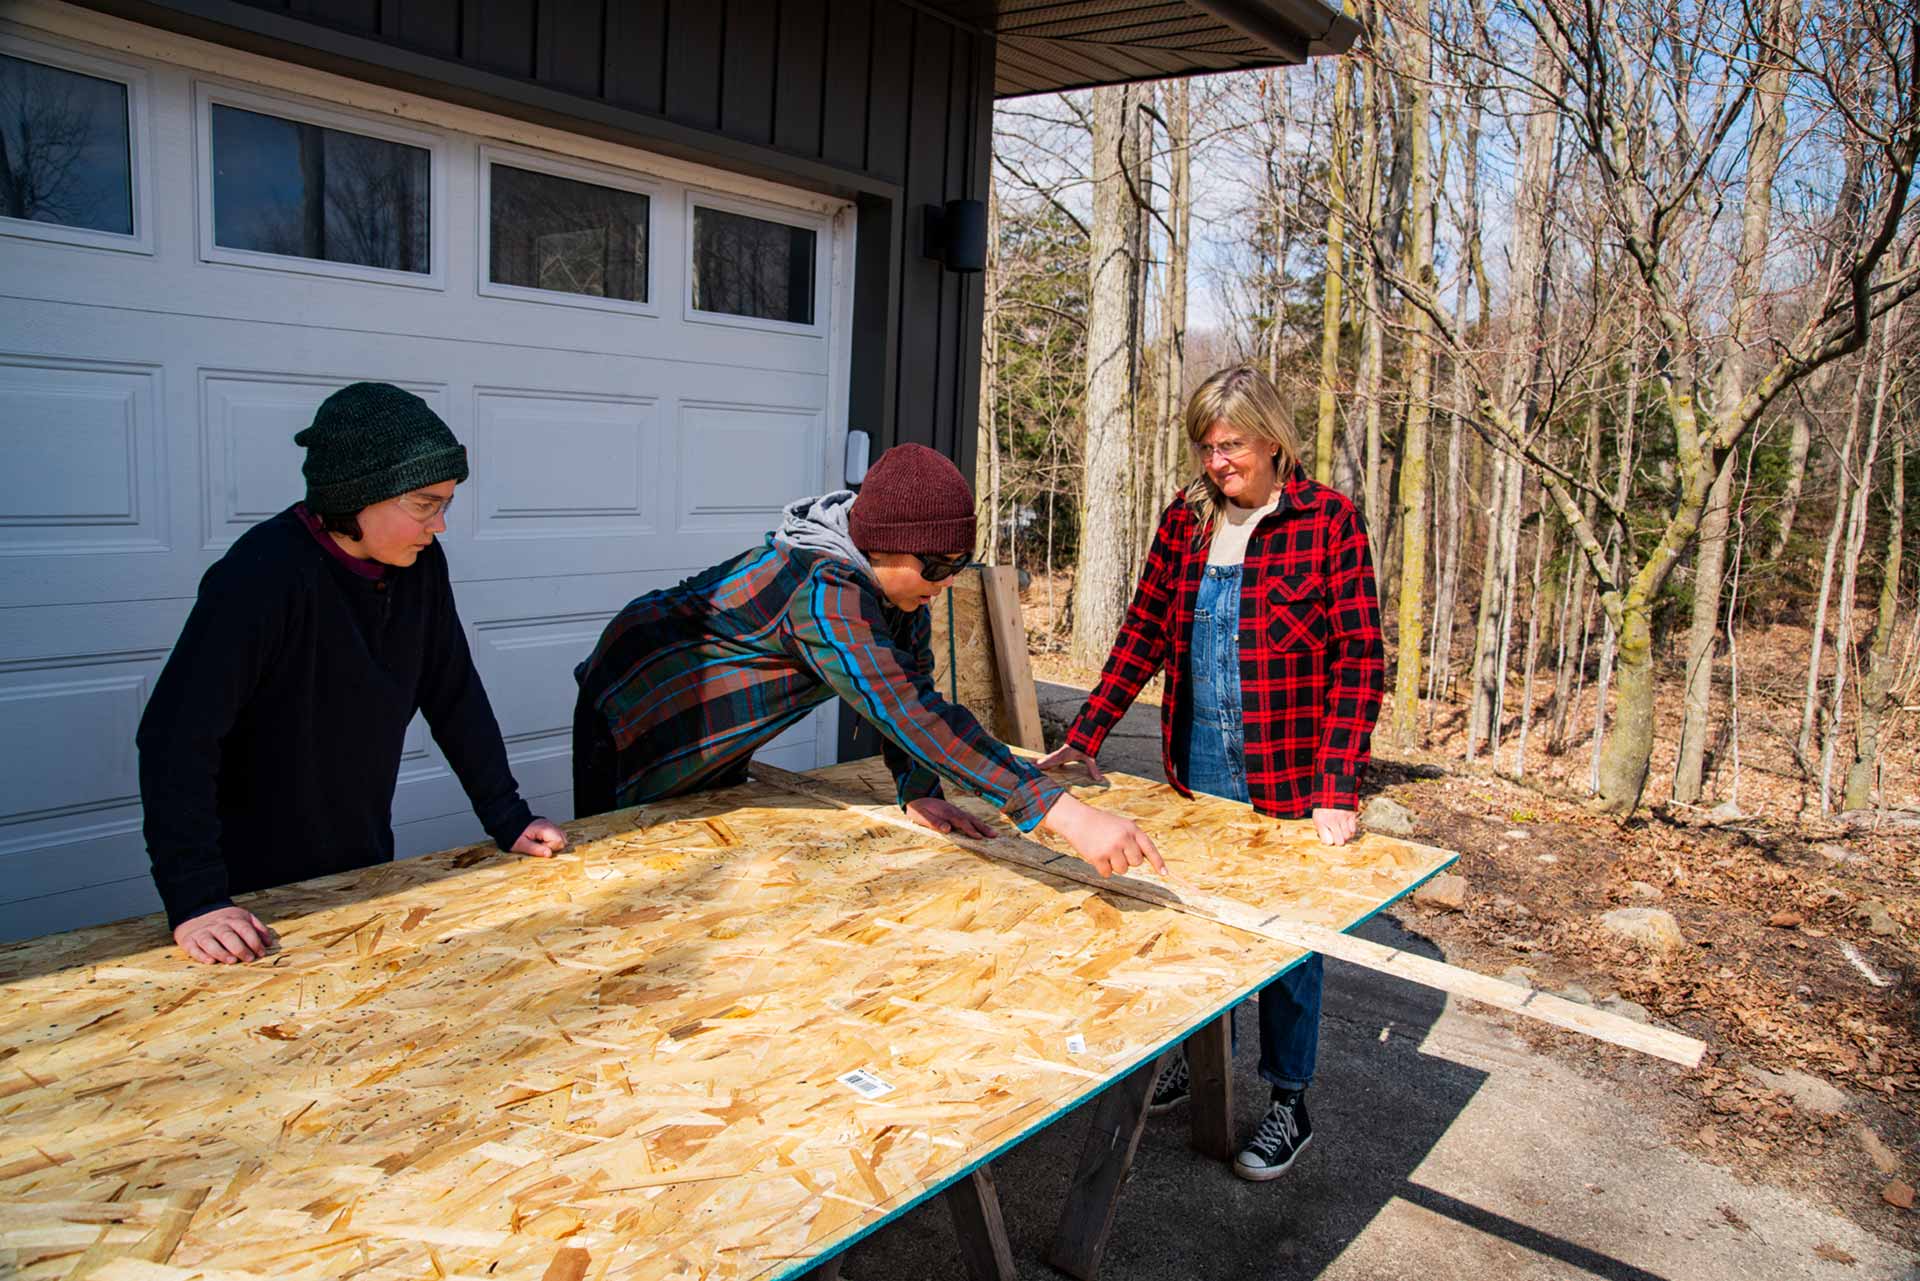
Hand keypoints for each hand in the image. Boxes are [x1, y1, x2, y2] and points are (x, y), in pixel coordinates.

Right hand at [174, 905, 276, 964]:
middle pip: (228, 936)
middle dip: (240, 948)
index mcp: (232, 919)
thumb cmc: (225, 920)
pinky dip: (201, 955)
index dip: (254, 941)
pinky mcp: (188, 941)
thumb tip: (270, 943)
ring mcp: (202, 933)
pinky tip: (210, 961)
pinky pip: (194, 948)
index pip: (244, 929)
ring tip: (232, 961)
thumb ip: (258, 928)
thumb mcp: (243, 917)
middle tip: (249, 959)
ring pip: (210, 942)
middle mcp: (217, 926)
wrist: (195, 912)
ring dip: (221, 952)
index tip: (261, 953)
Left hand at [512, 818, 568, 857]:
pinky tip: (542, 841)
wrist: (508, 822)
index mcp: (544, 828)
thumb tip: (549, 854)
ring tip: (541, 844)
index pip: (559, 842)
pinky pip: (556, 834)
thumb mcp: (522, 845)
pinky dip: (552, 839)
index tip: (539, 848)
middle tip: (540, 846)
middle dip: (554, 846)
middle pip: (563, 839)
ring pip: (561, 836)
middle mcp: (549, 825)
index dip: (550, 848)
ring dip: (554, 843)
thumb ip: (536, 850)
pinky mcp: (548, 826)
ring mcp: (549, 824)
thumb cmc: (513, 834)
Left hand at [905, 797, 996, 839]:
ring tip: (993, 834)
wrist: (916, 795)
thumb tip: (948, 829)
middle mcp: (954, 810)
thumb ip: (934, 822)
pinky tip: (982, 828)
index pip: (961, 822)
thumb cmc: (918, 808)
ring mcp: (955, 810)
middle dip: (983, 828)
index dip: (970, 830)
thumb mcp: (921, 816)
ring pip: (972, 818)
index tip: (979, 838)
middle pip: (971, 819)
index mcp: (946, 812)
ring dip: (983, 826)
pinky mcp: (955, 812)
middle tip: (994, 836)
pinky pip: (969, 818)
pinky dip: (977, 823)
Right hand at [1036, 744, 1105, 782]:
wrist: (1086, 734)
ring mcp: (1062, 752)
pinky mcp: (1065, 751)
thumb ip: (1093, 768)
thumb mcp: (1089, 757)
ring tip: (1037, 765)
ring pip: (1051, 757)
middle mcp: (1061, 753)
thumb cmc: (1086, 746)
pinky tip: (1052, 765)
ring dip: (1045, 761)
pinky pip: (1056, 757)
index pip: (1053, 760)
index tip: (1037, 765)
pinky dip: (1052, 761)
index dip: (1045, 763)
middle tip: (1033, 766)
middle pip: (1049, 758)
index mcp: (1064, 755)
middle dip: (1041, 763)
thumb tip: (1099, 779)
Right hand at [1040, 794, 1166, 877]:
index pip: (1149, 848)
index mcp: (1132, 829)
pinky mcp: (1098, 857)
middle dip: (1128, 860)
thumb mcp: (1121, 825)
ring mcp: (1111, 848)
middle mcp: (1124, 838)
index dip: (1158, 862)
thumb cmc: (1100, 824)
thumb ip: (1133, 839)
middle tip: (1116, 850)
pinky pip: (1108, 874)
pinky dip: (1103, 869)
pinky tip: (1096, 856)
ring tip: (1105, 851)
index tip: (1164, 873)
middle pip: (1136, 863)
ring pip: (1123, 870)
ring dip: (1114, 865)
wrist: (1077, 819)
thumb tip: (1144, 860)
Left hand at [1313, 807, 1358, 845]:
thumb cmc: (1324, 806)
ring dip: (1345, 835)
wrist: (1333, 790)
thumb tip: (1328, 841)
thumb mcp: (1317, 816)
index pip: (1327, 842)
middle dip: (1338, 840)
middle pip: (1340, 842)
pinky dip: (1351, 830)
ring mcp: (1343, 818)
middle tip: (1336, 836)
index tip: (1328, 837)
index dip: (1328, 841)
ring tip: (1342, 830)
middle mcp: (1332, 821)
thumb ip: (1321, 829)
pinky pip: (1354, 830)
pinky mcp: (1351, 815)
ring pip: (1348, 836)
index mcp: (1321, 821)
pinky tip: (1347, 826)